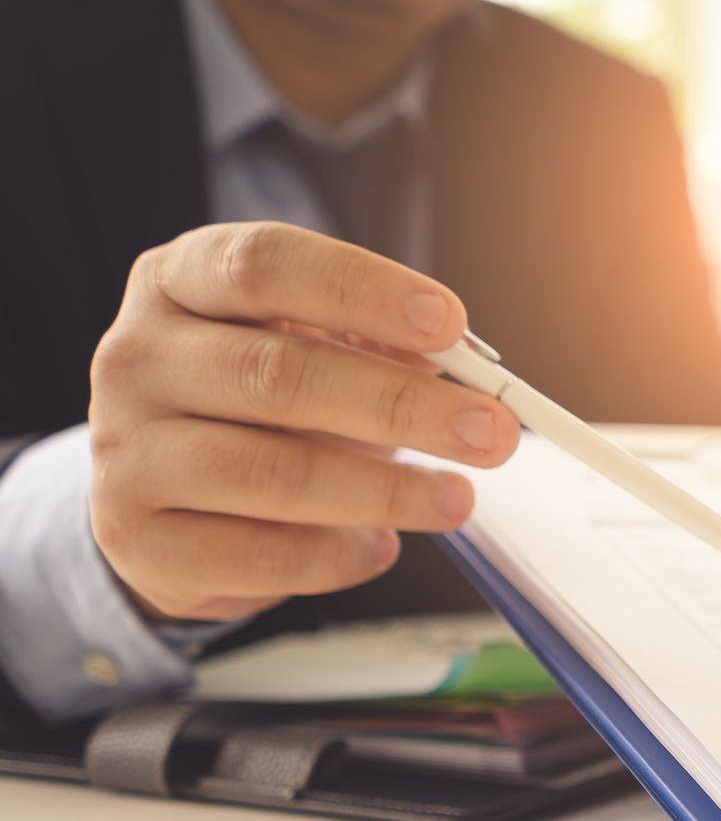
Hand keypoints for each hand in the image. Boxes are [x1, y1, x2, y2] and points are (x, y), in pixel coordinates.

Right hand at [87, 221, 519, 621]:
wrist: (163, 500)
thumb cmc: (257, 406)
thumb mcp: (305, 348)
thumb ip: (372, 344)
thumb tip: (454, 364)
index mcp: (178, 282)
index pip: (264, 266)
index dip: (362, 292)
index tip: (451, 324)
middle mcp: (137, 358)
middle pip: (279, 375)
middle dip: (402, 406)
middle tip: (492, 432)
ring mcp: (128, 453)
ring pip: (273, 473)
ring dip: (385, 490)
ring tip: (456, 499)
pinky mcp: (141, 542)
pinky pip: (258, 554)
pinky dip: (335, 554)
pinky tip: (380, 547)